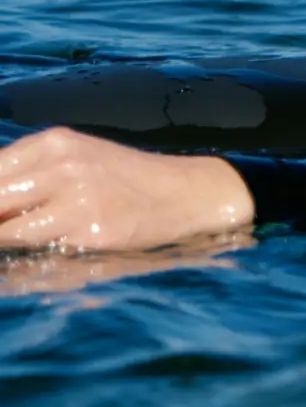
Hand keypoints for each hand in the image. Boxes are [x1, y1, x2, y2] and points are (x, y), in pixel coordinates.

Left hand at [0, 128, 254, 252]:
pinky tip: (38, 261)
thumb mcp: (77, 159)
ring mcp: (78, 200)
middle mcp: (63, 165)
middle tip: (6, 232)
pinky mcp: (93, 234)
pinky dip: (29, 264)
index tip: (0, 215)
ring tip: (22, 245)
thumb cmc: (123, 179)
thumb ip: (29, 174)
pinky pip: (39, 256)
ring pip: (6, 233)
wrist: (186, 192)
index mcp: (54, 143)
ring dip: (6, 243)